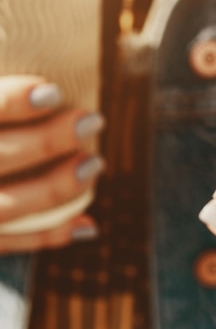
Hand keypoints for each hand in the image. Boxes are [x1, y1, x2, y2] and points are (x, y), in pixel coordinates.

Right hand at [0, 76, 104, 253]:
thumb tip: (46, 84)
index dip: (11, 103)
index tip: (53, 92)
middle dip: (48, 141)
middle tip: (93, 120)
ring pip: (5, 207)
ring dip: (57, 188)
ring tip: (94, 163)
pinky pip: (5, 244)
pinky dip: (47, 237)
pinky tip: (87, 225)